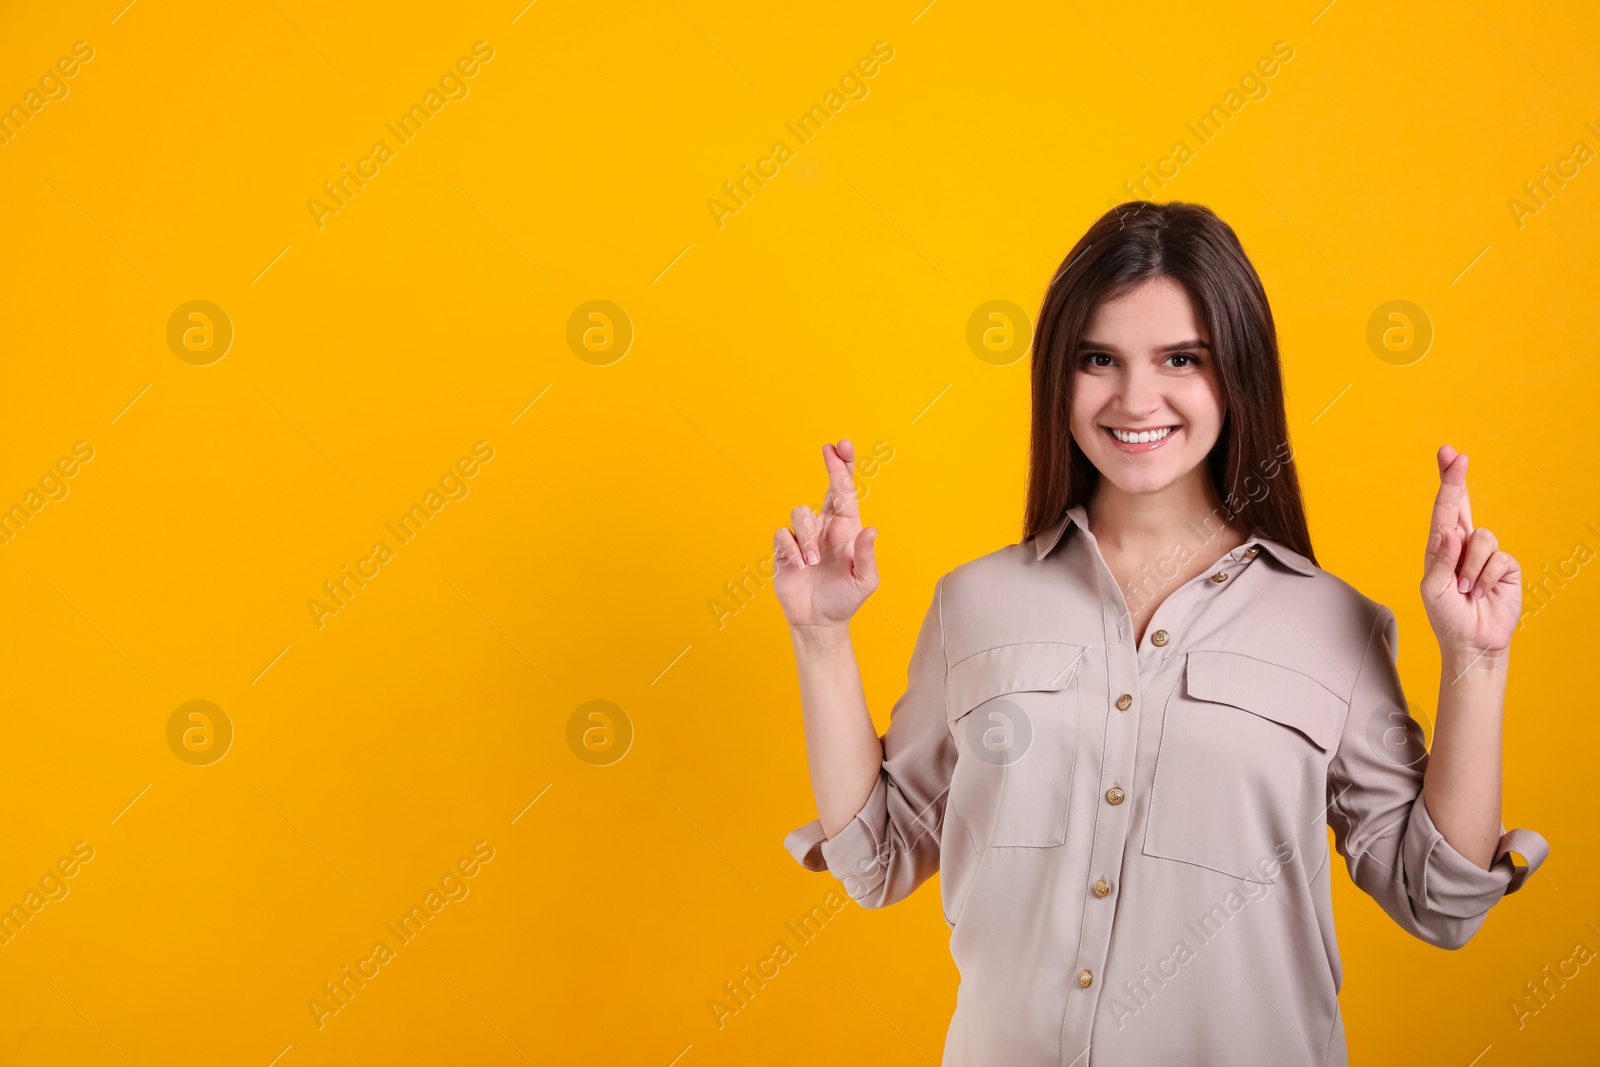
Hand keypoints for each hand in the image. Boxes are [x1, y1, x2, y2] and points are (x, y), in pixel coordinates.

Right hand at [773, 438, 879, 632]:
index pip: (846, 492)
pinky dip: (791, 548)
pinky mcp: (784, 550)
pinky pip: (782, 534)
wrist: (819, 621)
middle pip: (825, 489)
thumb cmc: (845, 598)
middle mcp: (825, 527)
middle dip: (831, 467)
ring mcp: (803, 537)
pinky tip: (800, 564)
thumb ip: (867, 556)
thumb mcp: (865, 581)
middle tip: (831, 450)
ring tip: (813, 561)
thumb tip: (872, 530)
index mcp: (847, 528)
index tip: (843, 446)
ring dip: (807, 536)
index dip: (844, 467)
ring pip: (800, 512)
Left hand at [1420, 444, 1521, 662]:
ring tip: (1464, 589)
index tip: (1449, 456)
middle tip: (1456, 456)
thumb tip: (1451, 531)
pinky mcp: (1506, 567)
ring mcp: (1485, 555)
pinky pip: (1498, 559)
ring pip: (1482, 538)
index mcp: (1441, 547)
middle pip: (1462, 505)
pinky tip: (1480, 593)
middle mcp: (1463, 545)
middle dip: (1457, 480)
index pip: (1443, 509)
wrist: (1472, 641)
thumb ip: (1441, 559)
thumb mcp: (1433, 588)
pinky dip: (1485, 578)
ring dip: (1469, 568)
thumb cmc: (1446, 616)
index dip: (1447, 482)